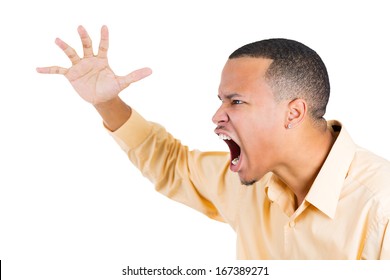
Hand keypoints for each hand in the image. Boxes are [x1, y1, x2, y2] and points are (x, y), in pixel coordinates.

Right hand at [36, 25, 151, 104]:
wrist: (102, 99)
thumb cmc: (112, 88)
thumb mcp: (124, 82)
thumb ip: (135, 75)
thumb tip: (151, 70)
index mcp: (102, 59)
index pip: (103, 45)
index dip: (104, 37)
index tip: (104, 26)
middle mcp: (89, 59)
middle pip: (86, 45)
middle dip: (84, 36)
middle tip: (81, 27)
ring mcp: (79, 66)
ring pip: (71, 53)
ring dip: (65, 47)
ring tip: (57, 39)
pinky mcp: (71, 75)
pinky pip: (58, 70)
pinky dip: (48, 70)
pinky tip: (37, 69)